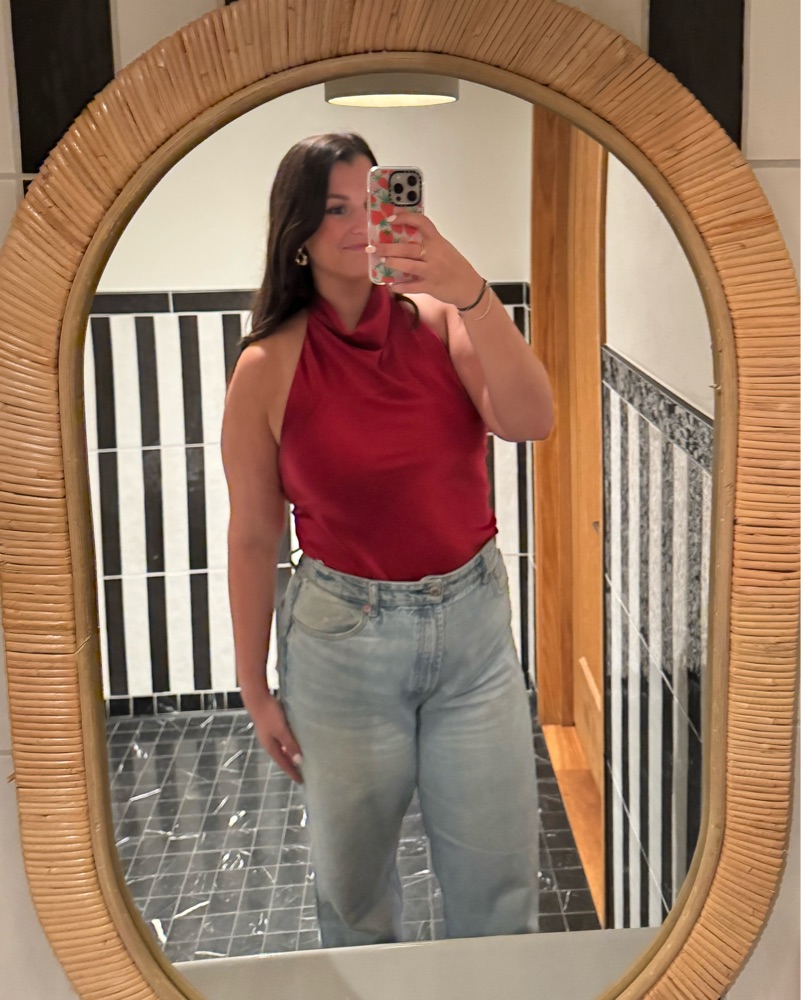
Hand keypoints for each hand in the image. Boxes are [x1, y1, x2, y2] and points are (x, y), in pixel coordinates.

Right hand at [244, 690, 302, 782]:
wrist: (257, 698)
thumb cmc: (270, 714)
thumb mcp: (282, 730)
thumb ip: (290, 745)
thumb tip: (299, 761)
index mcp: (271, 747)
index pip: (284, 764)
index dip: (293, 772)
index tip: (301, 782)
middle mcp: (269, 743)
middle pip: (283, 757)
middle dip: (292, 765)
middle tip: (304, 771)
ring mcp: (269, 735)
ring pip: (282, 748)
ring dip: (291, 754)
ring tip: (302, 758)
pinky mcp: (271, 726)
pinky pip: (282, 740)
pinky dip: (289, 744)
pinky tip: (295, 740)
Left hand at [367, 211, 483, 308]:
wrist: (469, 287)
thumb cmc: (454, 266)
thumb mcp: (444, 248)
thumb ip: (427, 243)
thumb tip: (403, 236)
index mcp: (437, 241)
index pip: (421, 223)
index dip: (405, 218)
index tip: (390, 219)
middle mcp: (434, 254)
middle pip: (408, 247)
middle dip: (388, 247)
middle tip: (374, 246)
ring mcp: (432, 271)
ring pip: (408, 265)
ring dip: (392, 263)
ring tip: (381, 261)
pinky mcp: (431, 286)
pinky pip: (412, 286)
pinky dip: (400, 286)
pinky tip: (391, 285)